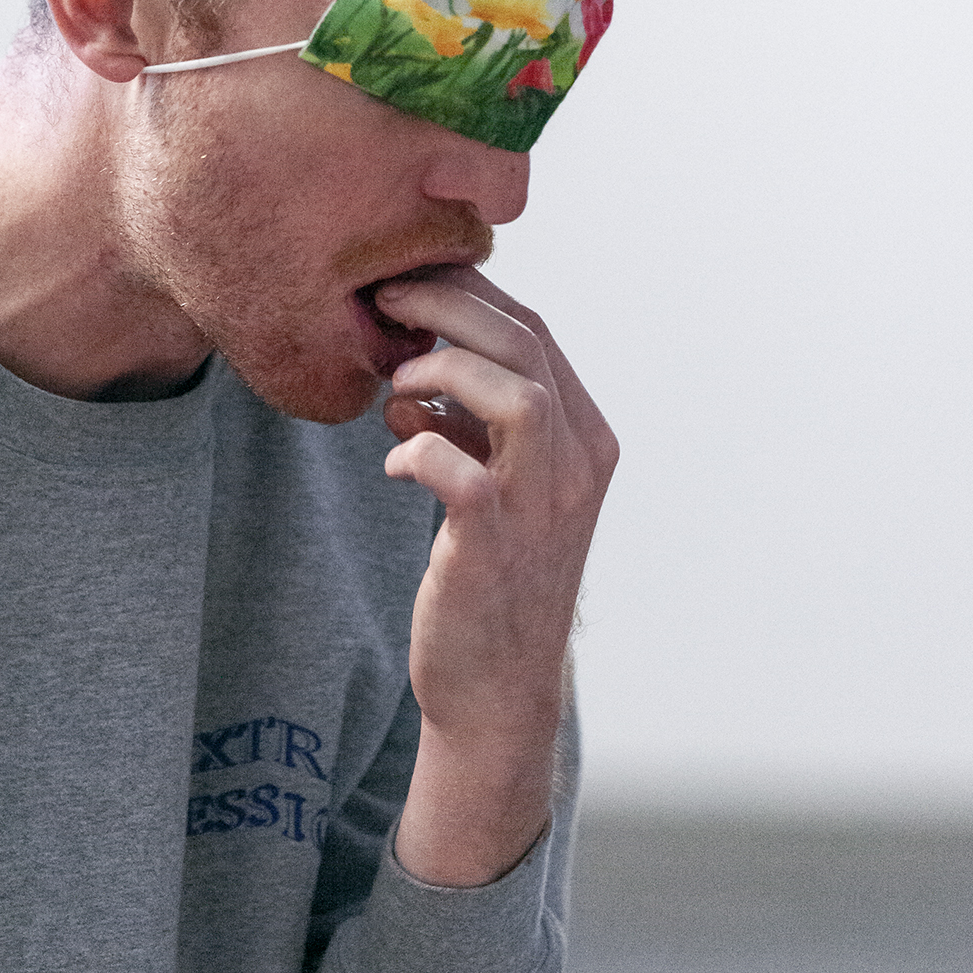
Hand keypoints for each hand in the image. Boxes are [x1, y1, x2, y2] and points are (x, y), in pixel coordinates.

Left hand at [374, 267, 618, 885]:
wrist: (495, 690)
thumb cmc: (489, 577)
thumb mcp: (501, 481)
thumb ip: (478, 421)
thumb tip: (415, 363)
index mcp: (587, 440)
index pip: (537, 333)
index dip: (470, 292)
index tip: (409, 282)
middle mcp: (578, 469)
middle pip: (527, 345)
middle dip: (448, 305)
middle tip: (385, 300)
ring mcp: (541, 510)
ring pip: (518, 395)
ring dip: (446, 367)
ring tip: (397, 381)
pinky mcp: (493, 550)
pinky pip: (462, 474)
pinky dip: (419, 451)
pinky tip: (396, 463)